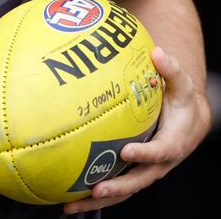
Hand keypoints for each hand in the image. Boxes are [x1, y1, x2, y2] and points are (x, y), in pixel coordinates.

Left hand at [63, 46, 211, 213]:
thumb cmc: (182, 100)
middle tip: (95, 190)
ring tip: (69, 207)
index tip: (126, 152)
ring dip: (97, 202)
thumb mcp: (181, 84)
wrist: (189, 122)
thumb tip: (157, 52)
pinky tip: (66, 197)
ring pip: (122, 192)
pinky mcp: (131, 173)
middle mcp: (157, 164)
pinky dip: (92, 196)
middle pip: (137, 182)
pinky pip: (113, 187)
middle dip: (117, 188)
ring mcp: (143, 171)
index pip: (159, 152)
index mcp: (172, 143)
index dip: (144, 155)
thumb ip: (171, 69)